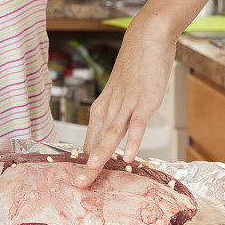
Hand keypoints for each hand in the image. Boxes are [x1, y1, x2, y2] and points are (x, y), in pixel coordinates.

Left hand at [74, 27, 175, 187]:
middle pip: (97, 141)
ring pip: (112, 134)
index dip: (86, 161)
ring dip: (103, 154)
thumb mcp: (121, 94)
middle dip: (88, 166)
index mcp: (102, 108)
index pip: (91, 140)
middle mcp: (110, 108)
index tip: (81, 181)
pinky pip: (137, 124)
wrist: (145, 38)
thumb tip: (113, 138)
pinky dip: (133, 140)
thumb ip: (117, 115)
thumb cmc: (135, 68)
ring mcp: (127, 104)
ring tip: (93, 173)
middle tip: (79, 186)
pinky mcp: (145, 101)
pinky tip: (130, 157)